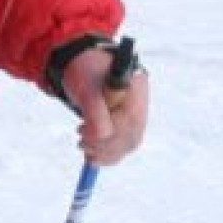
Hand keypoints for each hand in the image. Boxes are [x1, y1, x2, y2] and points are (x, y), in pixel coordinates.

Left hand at [60, 45, 148, 165]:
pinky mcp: (128, 123)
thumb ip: (95, 113)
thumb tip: (102, 137)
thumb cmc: (83, 72)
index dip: (109, 131)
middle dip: (106, 145)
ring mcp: (137, 113)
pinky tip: (93, 157)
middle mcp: (141, 101)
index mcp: (136, 86)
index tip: (82, 133)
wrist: (81, 66)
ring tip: (84, 149)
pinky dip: (110, 154)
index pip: (130, 118)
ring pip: (129, 142)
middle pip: (132, 133)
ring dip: (107, 152)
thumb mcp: (86, 89)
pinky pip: (125, 145)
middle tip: (81, 144)